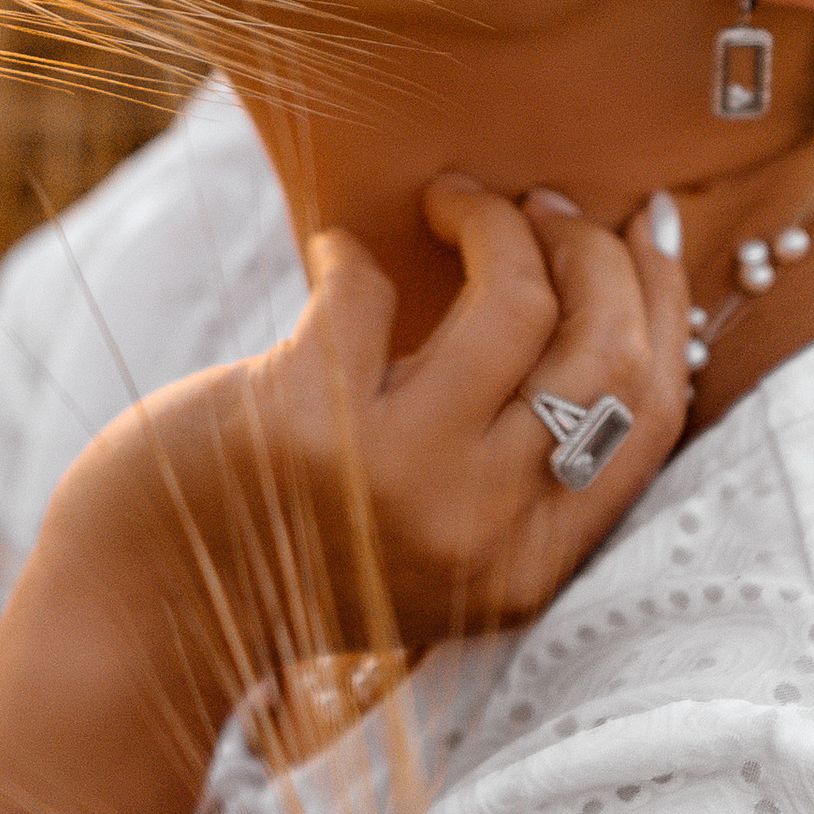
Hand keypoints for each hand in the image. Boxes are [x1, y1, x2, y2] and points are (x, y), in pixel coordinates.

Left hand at [45, 175, 695, 688]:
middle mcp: (480, 529)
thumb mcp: (439, 541)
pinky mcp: (304, 420)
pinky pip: (372, 290)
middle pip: (607, 350)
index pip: (654, 414)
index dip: (664, 304)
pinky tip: (339, 258)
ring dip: (496, 222)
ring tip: (455, 203)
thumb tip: (610, 306)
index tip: (647, 232)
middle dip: (593, 249)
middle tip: (546, 209)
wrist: (149, 610)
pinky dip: (357, 251)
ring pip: (515, 303)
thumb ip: (517, 462)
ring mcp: (395, 476)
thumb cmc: (295, 550)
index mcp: (531, 564)